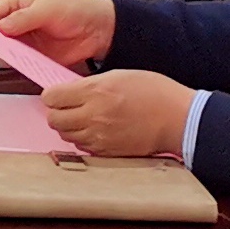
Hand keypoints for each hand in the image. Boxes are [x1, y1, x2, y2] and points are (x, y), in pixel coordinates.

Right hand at [0, 0, 116, 65]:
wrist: (99, 29)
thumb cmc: (76, 9)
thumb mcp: (48, 8)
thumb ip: (23, 18)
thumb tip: (0, 26)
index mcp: (18, 4)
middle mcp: (18, 23)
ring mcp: (26, 41)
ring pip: (6, 51)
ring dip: (6, 55)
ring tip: (12, 56)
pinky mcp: (35, 57)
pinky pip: (21, 63)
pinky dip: (20, 66)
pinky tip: (23, 64)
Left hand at [38, 68, 189, 158]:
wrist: (178, 119)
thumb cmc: (154, 93)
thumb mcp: (119, 75)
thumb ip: (90, 85)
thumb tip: (69, 92)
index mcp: (96, 91)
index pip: (51, 97)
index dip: (52, 95)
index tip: (58, 94)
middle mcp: (93, 115)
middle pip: (53, 119)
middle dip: (57, 112)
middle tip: (67, 107)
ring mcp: (99, 137)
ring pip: (65, 135)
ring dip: (69, 127)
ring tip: (84, 119)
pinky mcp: (106, 153)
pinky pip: (82, 147)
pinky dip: (83, 139)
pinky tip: (96, 130)